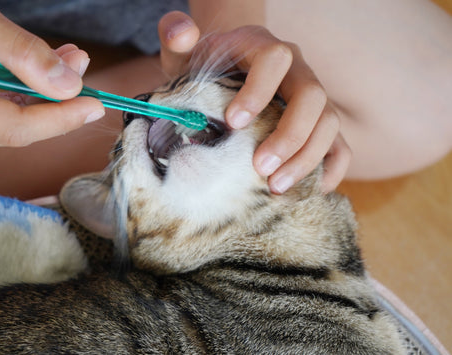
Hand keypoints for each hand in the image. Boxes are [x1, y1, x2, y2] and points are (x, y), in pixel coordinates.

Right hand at [0, 0, 103, 146]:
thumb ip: (17, 53)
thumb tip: (68, 84)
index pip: (18, 129)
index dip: (62, 118)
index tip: (96, 103)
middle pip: (12, 127)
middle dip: (54, 102)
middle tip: (80, 65)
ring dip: (35, 95)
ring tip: (63, 61)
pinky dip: (10, 93)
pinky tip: (26, 70)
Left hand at [158, 11, 350, 192]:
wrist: (225, 79)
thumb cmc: (204, 70)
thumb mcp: (184, 54)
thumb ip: (175, 37)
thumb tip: (181, 32)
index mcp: (263, 47)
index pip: (275, 59)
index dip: (258, 90)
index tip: (233, 122)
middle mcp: (296, 70)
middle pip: (312, 95)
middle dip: (289, 135)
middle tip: (259, 168)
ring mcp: (312, 98)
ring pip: (329, 123)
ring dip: (306, 158)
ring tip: (275, 187)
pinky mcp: (319, 125)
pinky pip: (340, 146)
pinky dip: (330, 170)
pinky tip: (306, 192)